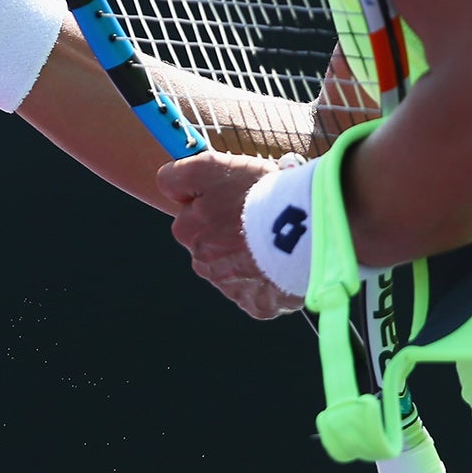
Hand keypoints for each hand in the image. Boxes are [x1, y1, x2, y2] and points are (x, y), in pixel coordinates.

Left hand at [157, 152, 306, 320]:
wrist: (306, 229)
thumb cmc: (260, 193)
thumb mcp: (209, 167)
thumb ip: (176, 178)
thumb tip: (165, 186)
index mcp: (187, 229)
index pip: (190, 217)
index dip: (214, 204)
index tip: (235, 199)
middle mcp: (202, 260)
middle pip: (213, 245)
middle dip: (231, 234)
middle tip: (261, 219)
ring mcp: (229, 286)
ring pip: (236, 269)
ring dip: (251, 258)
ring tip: (281, 239)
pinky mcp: (256, 305)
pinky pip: (260, 293)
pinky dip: (271, 280)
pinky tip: (286, 262)